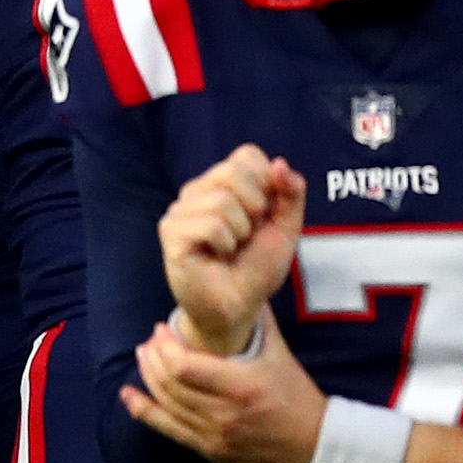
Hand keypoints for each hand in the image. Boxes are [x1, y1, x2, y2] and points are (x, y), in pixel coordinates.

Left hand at [120, 312, 325, 462]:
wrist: (317, 447)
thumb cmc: (299, 398)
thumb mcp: (281, 357)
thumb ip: (260, 324)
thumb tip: (246, 290)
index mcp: (240, 386)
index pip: (184, 366)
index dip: (164, 346)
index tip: (161, 329)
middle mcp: (223, 414)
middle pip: (170, 384)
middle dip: (153, 357)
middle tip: (151, 341)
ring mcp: (214, 436)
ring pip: (166, 405)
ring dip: (148, 378)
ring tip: (142, 357)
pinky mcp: (210, 452)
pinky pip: (169, 430)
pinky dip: (145, 411)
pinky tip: (129, 396)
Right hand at [159, 145, 302, 353]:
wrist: (238, 307)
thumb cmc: (256, 268)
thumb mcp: (285, 229)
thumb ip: (292, 194)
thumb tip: (280, 164)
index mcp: (222, 183)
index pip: (247, 155)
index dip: (267, 186)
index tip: (263, 217)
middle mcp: (197, 190)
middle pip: (233, 171)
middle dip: (255, 208)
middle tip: (246, 236)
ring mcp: (180, 209)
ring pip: (223, 201)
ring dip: (240, 233)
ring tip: (230, 249)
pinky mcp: (171, 232)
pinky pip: (210, 224)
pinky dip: (225, 245)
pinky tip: (215, 257)